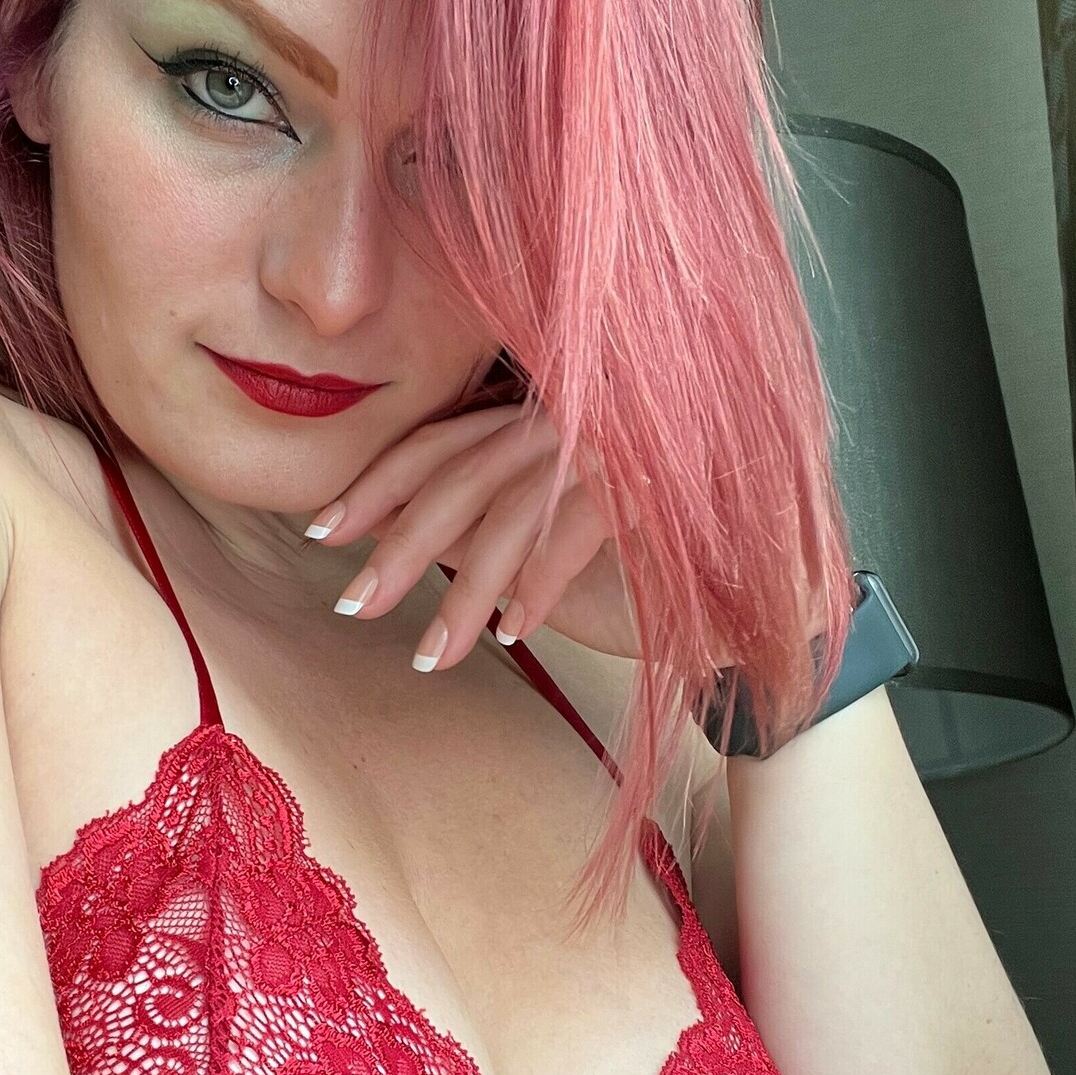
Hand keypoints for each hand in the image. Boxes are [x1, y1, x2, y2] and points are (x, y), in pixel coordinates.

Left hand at [305, 403, 641, 669]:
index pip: (439, 442)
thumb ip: (485, 528)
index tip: (323, 532)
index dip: (375, 486)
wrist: (752, 590)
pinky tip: (513, 635)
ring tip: (432, 655)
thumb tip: (409, 543)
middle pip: (456, 477)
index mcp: (539, 419)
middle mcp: (568, 419)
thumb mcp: (546, 545)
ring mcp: (608, 446)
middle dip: (394, 545)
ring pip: (506, 516)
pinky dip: (535, 589)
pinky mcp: (646, 484)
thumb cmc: (645, 567)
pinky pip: (568, 536)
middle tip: (354, 602)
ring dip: (462, 596)